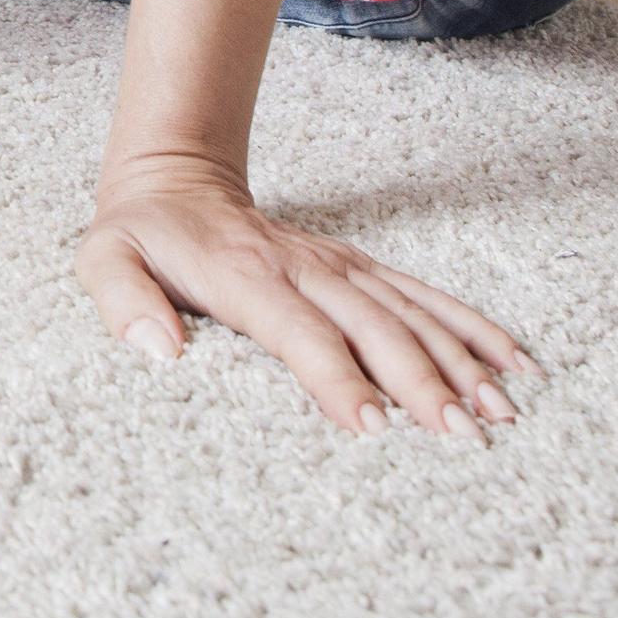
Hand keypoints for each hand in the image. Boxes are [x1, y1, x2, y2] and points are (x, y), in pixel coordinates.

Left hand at [76, 153, 532, 438]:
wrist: (174, 178)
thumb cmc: (141, 235)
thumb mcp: (103, 259)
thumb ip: (122, 300)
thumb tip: (160, 350)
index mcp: (245, 274)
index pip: (299, 331)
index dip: (337, 376)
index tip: (372, 425)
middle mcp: (303, 267)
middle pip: (373, 326)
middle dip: (421, 381)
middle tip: (462, 438)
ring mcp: (339, 266)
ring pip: (411, 313)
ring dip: (461, 361)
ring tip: (503, 414)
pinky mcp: (359, 269)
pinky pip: (424, 296)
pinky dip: (473, 328)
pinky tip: (515, 363)